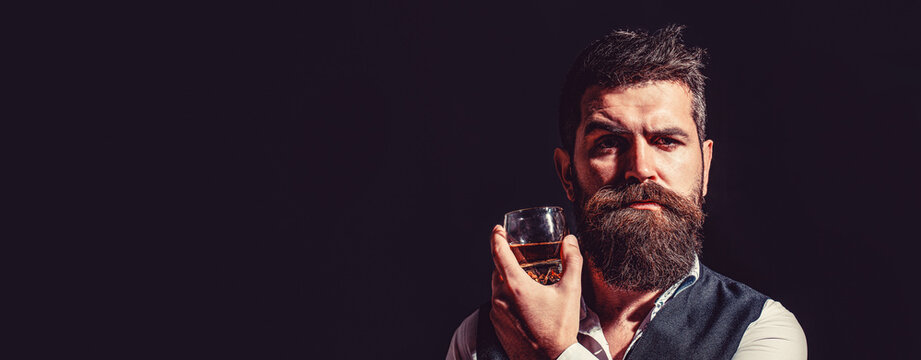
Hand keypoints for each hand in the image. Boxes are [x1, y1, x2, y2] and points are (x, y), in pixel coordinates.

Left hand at [489, 225, 582, 359]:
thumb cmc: (559, 329)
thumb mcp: (571, 292)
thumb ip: (572, 262)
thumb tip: (571, 241)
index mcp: (515, 285)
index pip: (499, 253)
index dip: (497, 237)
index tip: (498, 229)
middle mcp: (501, 297)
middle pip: (498, 270)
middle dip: (507, 261)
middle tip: (521, 257)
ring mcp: (496, 312)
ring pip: (498, 287)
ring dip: (508, 281)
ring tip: (526, 282)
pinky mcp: (497, 325)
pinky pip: (498, 304)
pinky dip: (507, 299)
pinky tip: (524, 304)